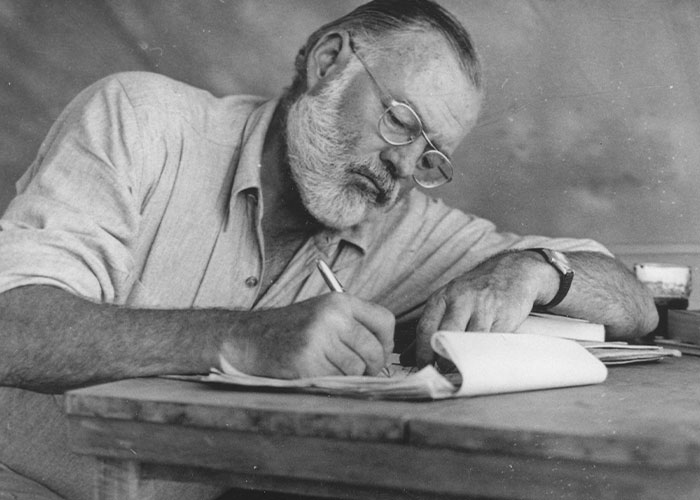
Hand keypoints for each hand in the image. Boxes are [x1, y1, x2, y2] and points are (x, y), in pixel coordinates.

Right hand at [221, 293, 394, 377]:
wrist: (250, 338)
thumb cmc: (291, 330)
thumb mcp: (323, 313)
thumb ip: (354, 325)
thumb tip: (386, 352)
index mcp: (339, 301)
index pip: (385, 320)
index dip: (386, 342)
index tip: (378, 351)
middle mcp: (332, 317)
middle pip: (375, 350)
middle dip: (372, 366)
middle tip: (361, 371)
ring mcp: (319, 340)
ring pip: (357, 369)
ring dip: (349, 376)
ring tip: (331, 369)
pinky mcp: (307, 363)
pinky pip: (336, 381)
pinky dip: (331, 382)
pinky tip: (316, 373)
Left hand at [415, 251, 557, 366]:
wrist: (513, 271)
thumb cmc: (475, 291)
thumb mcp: (449, 301)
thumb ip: (430, 328)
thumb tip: (406, 357)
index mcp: (443, 297)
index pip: (425, 328)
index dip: (422, 353)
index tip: (424, 369)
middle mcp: (461, 299)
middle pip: (446, 334)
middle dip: (443, 359)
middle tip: (443, 374)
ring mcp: (484, 307)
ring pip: (470, 340)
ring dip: (465, 360)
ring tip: (461, 371)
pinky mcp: (505, 316)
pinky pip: (492, 342)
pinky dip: (485, 355)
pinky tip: (481, 362)